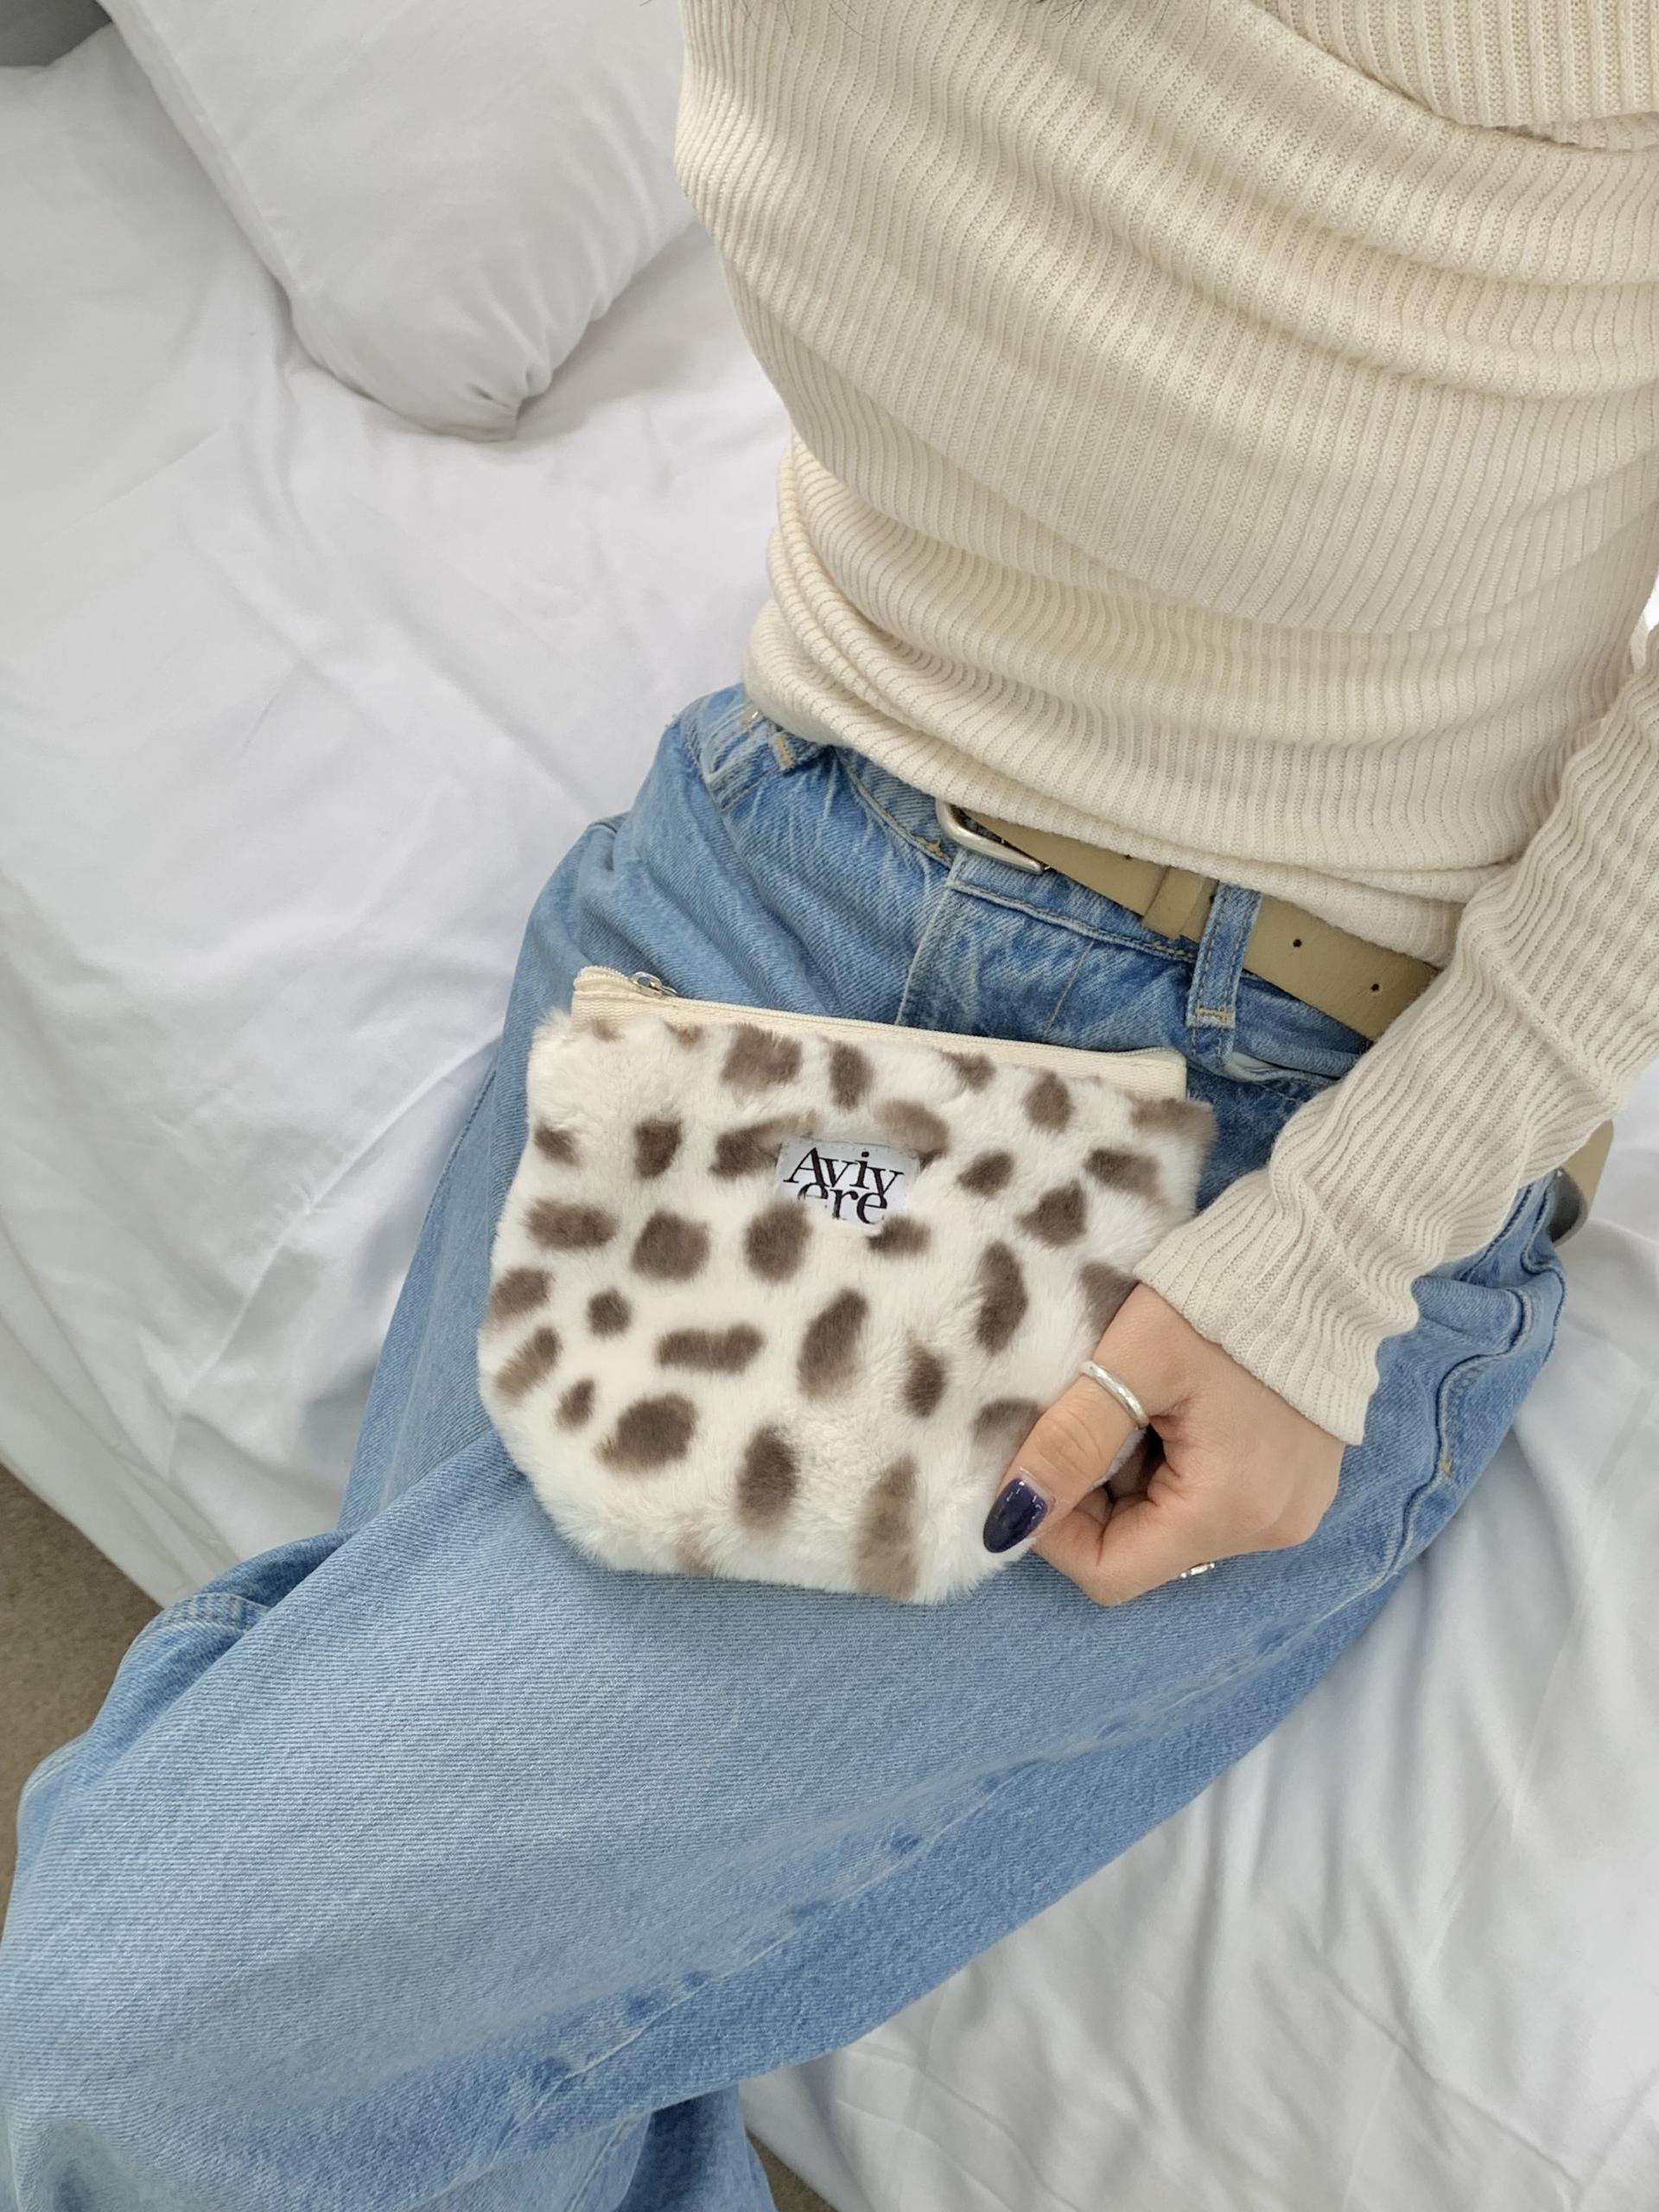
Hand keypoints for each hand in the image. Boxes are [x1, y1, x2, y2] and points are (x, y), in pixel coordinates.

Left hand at [985, 1283, 1344, 1604]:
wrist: (1322, 1249)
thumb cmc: (1225, 1298)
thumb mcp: (1133, 1360)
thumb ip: (1071, 1441)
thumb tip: (1008, 1519)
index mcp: (1230, 1512)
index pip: (1110, 1572)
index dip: (1053, 1526)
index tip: (1036, 1456)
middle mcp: (1267, 1530)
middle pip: (1139, 1547)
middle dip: (1091, 1492)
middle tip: (1085, 1411)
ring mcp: (1288, 1505)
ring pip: (1167, 1520)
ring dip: (1129, 1472)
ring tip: (1134, 1396)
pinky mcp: (1295, 1477)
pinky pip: (1205, 1494)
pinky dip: (1169, 1460)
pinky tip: (1172, 1401)